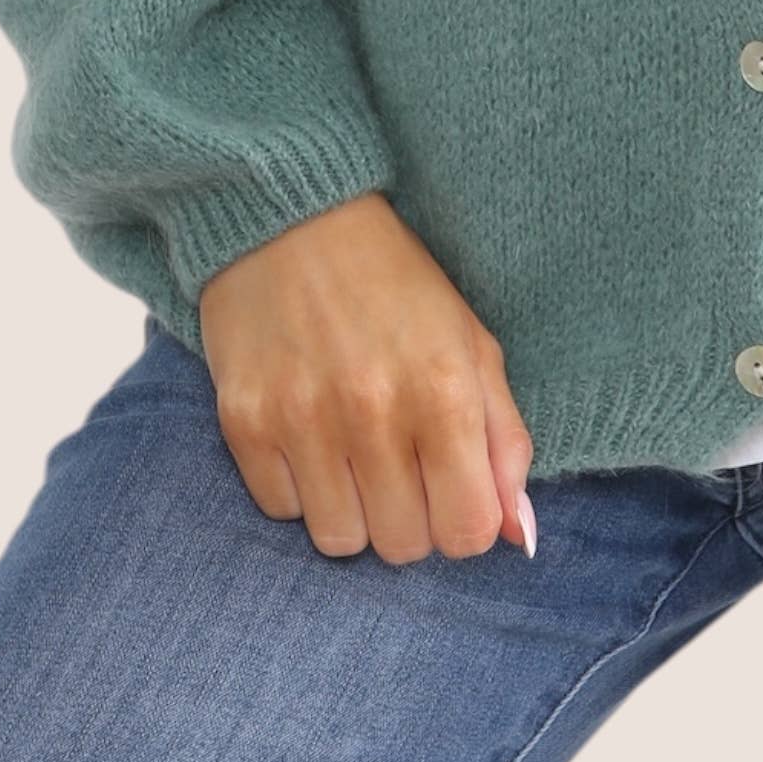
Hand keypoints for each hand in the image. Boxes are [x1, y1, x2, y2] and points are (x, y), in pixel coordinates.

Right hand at [197, 191, 537, 565]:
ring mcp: (303, 419)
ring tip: (354, 451)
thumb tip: (518, 537)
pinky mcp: (244, 421)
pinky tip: (309, 433)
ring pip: (339, 540)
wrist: (293, 215)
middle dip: (410, 517)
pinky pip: (281, 510)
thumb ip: (504, 442)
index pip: (466, 532)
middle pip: (402, 545)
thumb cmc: (396, 284)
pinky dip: (300, 487)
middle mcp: (374, 411)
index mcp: (444, 390)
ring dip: (354, 511)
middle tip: (401, 463)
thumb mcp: (472, 344)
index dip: (464, 521)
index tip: (451, 489)